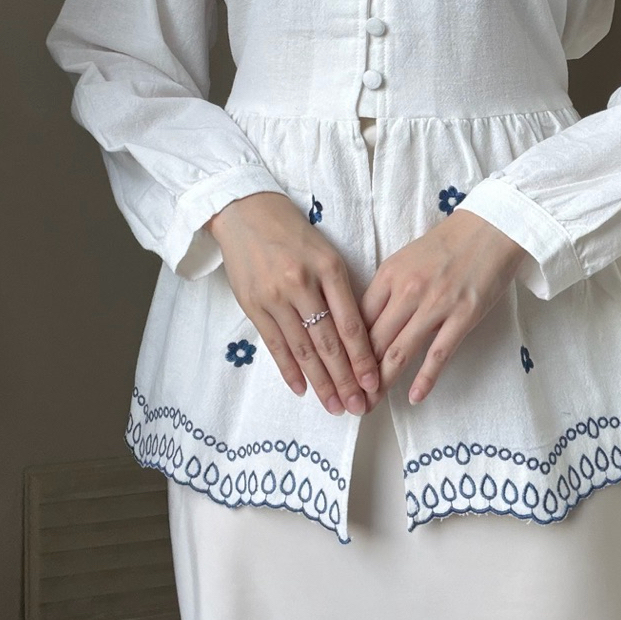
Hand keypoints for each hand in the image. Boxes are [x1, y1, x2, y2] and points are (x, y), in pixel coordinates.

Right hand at [206, 193, 379, 416]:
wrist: (245, 212)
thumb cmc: (293, 233)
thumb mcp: (326, 253)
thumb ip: (340, 290)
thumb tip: (358, 335)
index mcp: (329, 268)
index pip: (350, 323)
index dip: (363, 358)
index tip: (375, 383)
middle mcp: (302, 284)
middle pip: (329, 343)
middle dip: (346, 380)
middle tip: (359, 407)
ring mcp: (275, 297)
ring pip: (303, 349)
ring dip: (321, 382)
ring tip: (335, 406)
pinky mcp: (253, 305)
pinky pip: (275, 345)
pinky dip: (289, 369)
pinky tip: (302, 389)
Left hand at [357, 210, 527, 409]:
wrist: (490, 228)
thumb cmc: (447, 244)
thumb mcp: (406, 259)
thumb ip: (387, 290)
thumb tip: (367, 324)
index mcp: (389, 274)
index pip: (357, 319)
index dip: (346, 350)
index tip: (339, 371)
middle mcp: (408, 290)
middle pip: (374, 340)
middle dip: (358, 374)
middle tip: (349, 398)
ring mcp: (437, 304)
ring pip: (400, 352)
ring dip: (383, 382)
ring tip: (371, 404)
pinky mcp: (463, 316)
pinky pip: (439, 354)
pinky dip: (424, 379)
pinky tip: (414, 396)